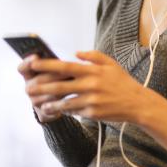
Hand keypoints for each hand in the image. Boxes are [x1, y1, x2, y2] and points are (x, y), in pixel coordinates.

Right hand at [18, 55, 69, 122]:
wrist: (58, 103)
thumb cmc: (56, 80)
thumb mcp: (53, 70)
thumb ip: (53, 63)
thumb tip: (64, 53)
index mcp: (28, 75)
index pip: (22, 68)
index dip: (27, 62)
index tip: (36, 57)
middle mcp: (28, 88)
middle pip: (38, 80)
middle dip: (53, 75)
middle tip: (67, 70)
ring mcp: (34, 101)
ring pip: (47, 93)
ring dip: (61, 87)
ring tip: (74, 82)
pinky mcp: (42, 113)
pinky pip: (52, 106)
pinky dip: (64, 100)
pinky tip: (73, 96)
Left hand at [26, 50, 147, 122]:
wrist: (137, 103)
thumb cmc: (122, 82)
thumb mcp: (110, 63)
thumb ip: (93, 56)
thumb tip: (76, 53)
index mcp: (92, 71)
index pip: (65, 66)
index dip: (47, 65)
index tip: (33, 64)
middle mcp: (90, 85)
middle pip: (59, 86)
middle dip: (42, 87)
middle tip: (29, 88)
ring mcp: (91, 100)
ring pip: (64, 102)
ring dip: (50, 103)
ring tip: (39, 104)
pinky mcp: (92, 113)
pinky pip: (74, 112)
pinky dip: (64, 111)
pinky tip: (56, 110)